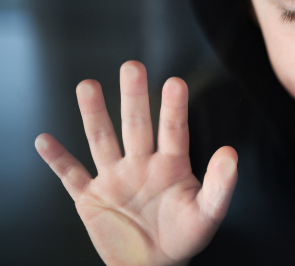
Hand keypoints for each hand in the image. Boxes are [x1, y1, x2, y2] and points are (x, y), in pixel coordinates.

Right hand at [35, 61, 236, 265]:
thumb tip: (231, 154)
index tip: (175, 82)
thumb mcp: (207, 214)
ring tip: (87, 87)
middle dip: (133, 97)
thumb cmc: (183, 237)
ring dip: (94, 115)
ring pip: (102, 140)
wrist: (152, 265)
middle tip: (132, 67)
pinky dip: (57, 161)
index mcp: (171, 165)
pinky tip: (45, 140)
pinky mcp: (90, 198)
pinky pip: (71, 176)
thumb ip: (220, 185)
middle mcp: (141, 164)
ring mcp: (114, 178)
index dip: (173, 107)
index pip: (173, 130)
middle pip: (136, 125)